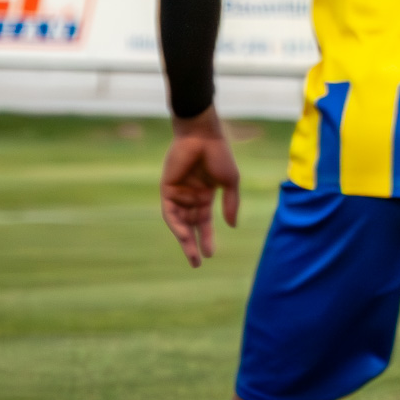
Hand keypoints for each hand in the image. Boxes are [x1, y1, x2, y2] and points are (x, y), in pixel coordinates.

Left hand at [160, 109, 240, 266]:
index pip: (204, 221)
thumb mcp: (230, 182)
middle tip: (196, 264)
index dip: (207, 237)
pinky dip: (177, 225)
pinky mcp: (167, 190)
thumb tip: (232, 226)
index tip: (210, 254)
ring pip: (180, 223)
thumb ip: (231, 203)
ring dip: (185, 239)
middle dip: (193, 244)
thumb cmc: (219, 155)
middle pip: (191, 226)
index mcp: (205, 195)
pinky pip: (170, 213)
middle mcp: (190, 197)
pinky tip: (185, 235)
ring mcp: (178, 194)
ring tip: (193, 255)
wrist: (203, 136)